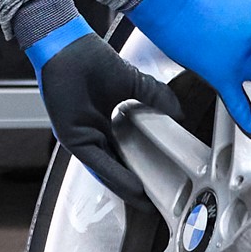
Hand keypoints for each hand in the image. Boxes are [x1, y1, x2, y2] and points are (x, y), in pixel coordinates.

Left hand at [28, 19, 183, 209]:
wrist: (69, 47)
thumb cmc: (92, 59)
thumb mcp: (134, 83)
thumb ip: (157, 98)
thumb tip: (180, 113)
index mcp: (105, 121)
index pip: (126, 152)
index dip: (143, 169)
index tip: (162, 183)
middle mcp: (93, 132)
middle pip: (117, 166)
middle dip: (134, 187)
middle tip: (155, 203)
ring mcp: (82, 136)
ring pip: (107, 170)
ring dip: (126, 188)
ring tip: (146, 202)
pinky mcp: (71, 138)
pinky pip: (96, 163)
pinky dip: (115, 176)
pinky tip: (133, 186)